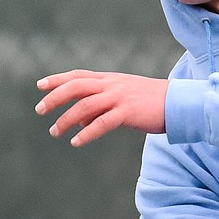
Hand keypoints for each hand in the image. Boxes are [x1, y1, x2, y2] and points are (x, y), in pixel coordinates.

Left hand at [36, 70, 167, 146]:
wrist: (178, 103)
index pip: (78, 76)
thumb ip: (99, 107)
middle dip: (54, 98)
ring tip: (55, 132)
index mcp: (110, 79)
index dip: (58, 79)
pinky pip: (102, 123)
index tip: (40, 85)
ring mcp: (119, 97)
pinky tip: (76, 142)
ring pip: (85, 105)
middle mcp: (111, 85)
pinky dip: (86, 133)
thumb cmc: (150, 103)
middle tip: (40, 110)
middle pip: (75, 87)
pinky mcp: (128, 112)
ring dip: (66, 119)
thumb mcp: (122, 100)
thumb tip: (77, 121)